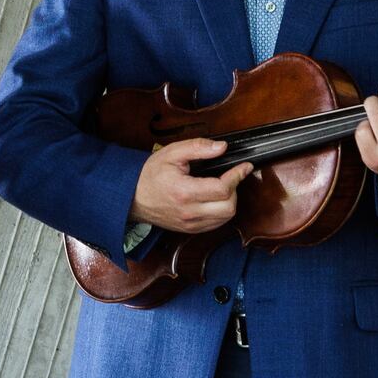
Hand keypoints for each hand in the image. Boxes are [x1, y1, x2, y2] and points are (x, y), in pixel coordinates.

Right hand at [131, 136, 250, 234]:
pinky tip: (216, 199)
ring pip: (226, 218)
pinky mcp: (191, 230)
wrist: (132, 197)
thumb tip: (221, 147)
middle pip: (229, 207)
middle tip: (231, 177)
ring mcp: (190, 224)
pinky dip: (222, 212)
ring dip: (230, 201)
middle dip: (235, 190)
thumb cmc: (150, 175)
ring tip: (223, 187)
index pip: (222, 188)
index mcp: (184, 191)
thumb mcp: (171, 153)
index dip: (237, 175)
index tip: (244, 166)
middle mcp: (189, 212)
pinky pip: (216, 224)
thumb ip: (198, 147)